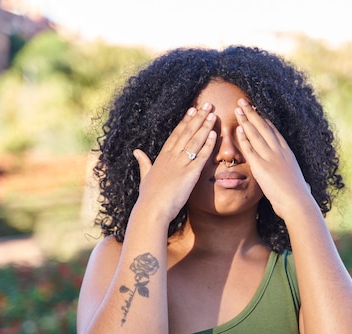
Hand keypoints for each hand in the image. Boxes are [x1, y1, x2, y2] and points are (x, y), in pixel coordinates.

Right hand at [133, 103, 216, 220]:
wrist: (151, 209)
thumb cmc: (149, 197)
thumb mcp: (145, 176)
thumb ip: (143, 163)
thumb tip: (136, 151)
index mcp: (162, 157)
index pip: (176, 134)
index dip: (185, 121)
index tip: (192, 110)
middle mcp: (171, 157)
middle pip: (187, 132)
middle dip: (198, 118)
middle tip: (206, 105)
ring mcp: (181, 164)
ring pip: (195, 140)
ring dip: (205, 126)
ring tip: (213, 113)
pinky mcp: (190, 173)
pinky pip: (201, 156)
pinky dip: (208, 144)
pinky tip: (215, 134)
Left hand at [234, 99, 312, 218]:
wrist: (298, 203)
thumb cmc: (299, 197)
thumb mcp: (300, 184)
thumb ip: (297, 181)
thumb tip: (305, 185)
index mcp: (288, 153)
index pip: (274, 132)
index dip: (264, 120)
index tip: (256, 110)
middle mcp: (280, 152)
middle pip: (264, 127)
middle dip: (252, 113)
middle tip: (243, 101)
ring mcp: (271, 158)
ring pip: (256, 134)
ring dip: (246, 120)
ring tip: (237, 108)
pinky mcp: (261, 167)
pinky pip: (250, 149)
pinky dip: (244, 138)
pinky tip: (238, 129)